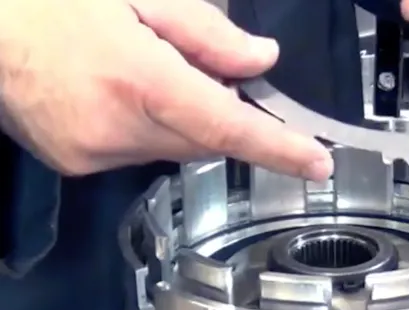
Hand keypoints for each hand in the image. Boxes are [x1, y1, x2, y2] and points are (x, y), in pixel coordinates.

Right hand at [0, 0, 332, 179]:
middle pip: (203, 141)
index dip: (279, 149)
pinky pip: (136, 153)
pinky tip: (119, 95)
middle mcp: (118, 128)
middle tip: (208, 79)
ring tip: (146, 77)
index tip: (318, 165)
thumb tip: (260, 60)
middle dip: (218, 117)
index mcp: (138, 80)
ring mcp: (94, 153)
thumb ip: (205, 31)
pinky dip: (146, 130)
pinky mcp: (77, 163)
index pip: (228, 127)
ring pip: (171, 150)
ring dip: (179, 121)